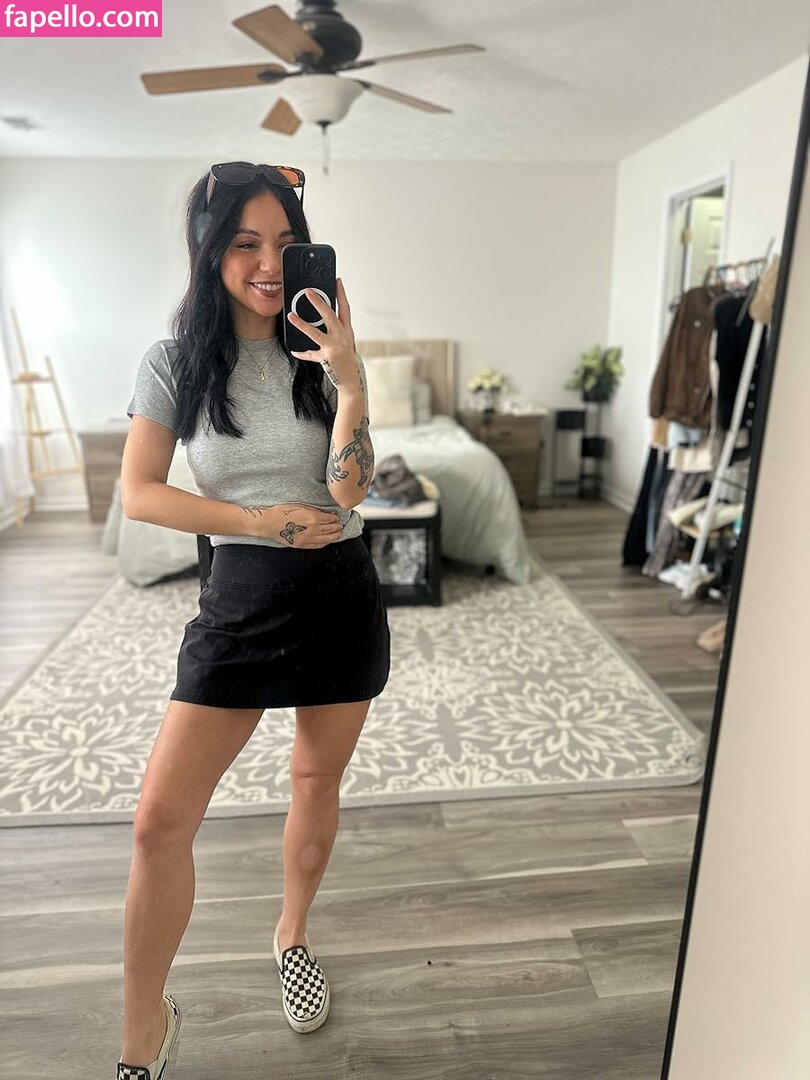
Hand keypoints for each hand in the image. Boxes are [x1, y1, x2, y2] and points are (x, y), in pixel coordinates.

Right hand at [241, 503, 343, 547]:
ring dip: (334, 536)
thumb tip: (324, 513)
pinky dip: (325, 543)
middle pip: (330, 529)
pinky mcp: (303, 545)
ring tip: (338, 534)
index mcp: (314, 518)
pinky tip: (327, 541)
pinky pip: (318, 545)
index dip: (335, 519)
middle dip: (337, 527)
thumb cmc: (282, 512)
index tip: (338, 518)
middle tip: (341, 526)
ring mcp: (308, 538)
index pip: (330, 519)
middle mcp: (313, 529)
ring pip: (326, 539)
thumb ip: (314, 510)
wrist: (270, 523)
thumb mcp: (301, 506)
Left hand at [287, 278, 362, 396]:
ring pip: (316, 333)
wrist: (350, 379)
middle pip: (330, 316)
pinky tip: (294, 350)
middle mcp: (342, 337)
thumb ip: (334, 329)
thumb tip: (320, 315)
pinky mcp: (326, 358)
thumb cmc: (345, 357)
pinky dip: (302, 352)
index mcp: (347, 330)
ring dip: (302, 324)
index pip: (344, 308)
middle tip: (308, 291)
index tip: (337, 280)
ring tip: (291, 316)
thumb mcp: (344, 341)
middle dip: (319, 303)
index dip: (341, 294)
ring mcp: (334, 347)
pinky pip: (311, 354)